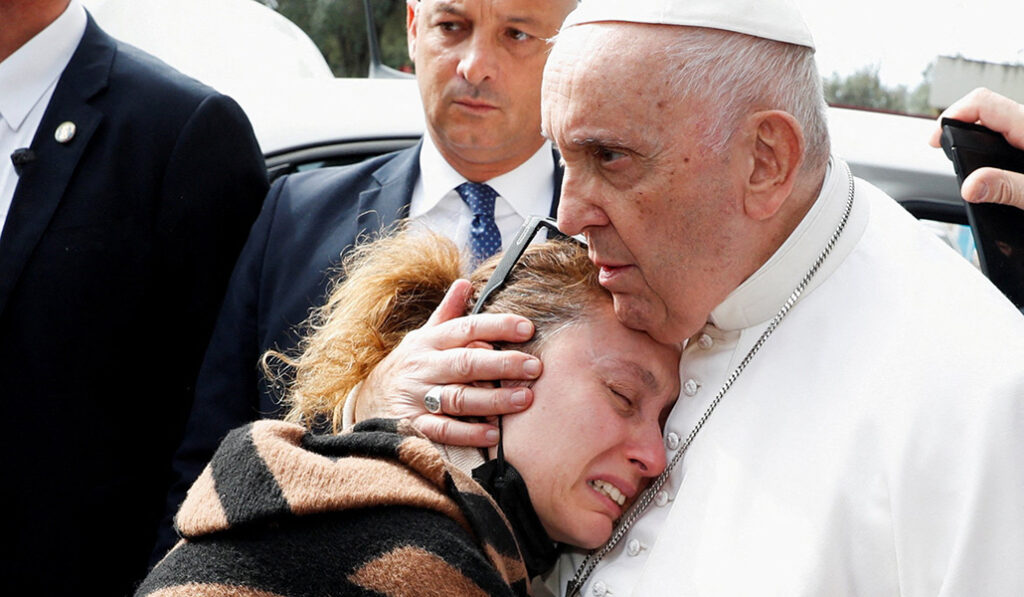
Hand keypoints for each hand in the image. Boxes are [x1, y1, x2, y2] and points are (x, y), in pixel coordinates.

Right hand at [352, 279, 541, 445]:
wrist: (368, 400)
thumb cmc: (411, 365)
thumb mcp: (424, 336)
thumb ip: (448, 314)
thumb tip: (465, 282)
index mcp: (430, 341)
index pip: (466, 328)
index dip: (497, 326)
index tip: (527, 328)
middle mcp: (424, 367)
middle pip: (465, 363)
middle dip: (502, 364)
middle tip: (534, 367)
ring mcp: (417, 396)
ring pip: (458, 397)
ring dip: (493, 399)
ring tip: (524, 399)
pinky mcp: (414, 426)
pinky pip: (443, 430)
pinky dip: (468, 433)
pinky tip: (494, 434)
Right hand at [929, 87, 1023, 209]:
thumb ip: (1007, 188)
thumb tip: (970, 186)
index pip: (982, 102)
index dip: (951, 116)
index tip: (935, 140)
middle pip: (984, 110)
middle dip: (957, 127)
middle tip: (942, 149)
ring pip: (995, 123)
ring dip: (972, 137)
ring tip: (957, 157)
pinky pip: (1006, 135)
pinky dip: (987, 146)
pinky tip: (984, 165)